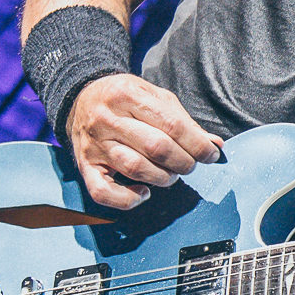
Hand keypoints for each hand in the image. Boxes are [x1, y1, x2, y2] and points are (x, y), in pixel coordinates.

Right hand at [67, 74, 222, 209]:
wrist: (80, 99)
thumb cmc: (124, 99)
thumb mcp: (154, 96)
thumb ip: (182, 120)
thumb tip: (214, 144)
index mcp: (127, 94)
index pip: (171, 125)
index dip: (197, 144)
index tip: (211, 154)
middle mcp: (107, 119)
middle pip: (156, 147)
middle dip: (183, 161)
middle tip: (190, 164)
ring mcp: (94, 145)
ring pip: (134, 168)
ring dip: (162, 178)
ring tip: (170, 174)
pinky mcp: (85, 166)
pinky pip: (102, 192)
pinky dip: (126, 199)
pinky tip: (142, 193)